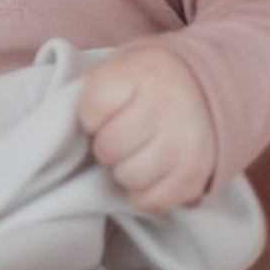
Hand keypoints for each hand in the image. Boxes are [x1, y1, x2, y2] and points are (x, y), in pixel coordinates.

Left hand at [78, 45, 215, 212]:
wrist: (206, 87)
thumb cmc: (146, 81)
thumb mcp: (119, 66)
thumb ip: (92, 88)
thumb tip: (62, 123)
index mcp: (140, 72)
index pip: (93, 108)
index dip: (90, 117)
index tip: (102, 113)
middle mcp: (166, 105)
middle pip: (109, 147)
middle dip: (106, 146)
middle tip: (119, 137)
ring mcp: (185, 142)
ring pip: (129, 177)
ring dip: (124, 170)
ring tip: (134, 153)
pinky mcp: (196, 174)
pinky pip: (153, 202)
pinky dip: (144, 193)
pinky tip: (149, 172)